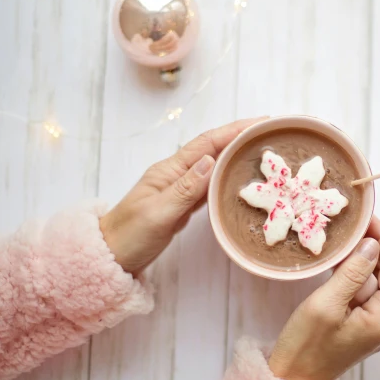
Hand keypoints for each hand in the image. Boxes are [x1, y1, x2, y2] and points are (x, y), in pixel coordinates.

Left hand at [99, 117, 264, 275]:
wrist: (110, 257)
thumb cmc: (130, 235)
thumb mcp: (158, 213)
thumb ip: (185, 189)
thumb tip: (211, 160)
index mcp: (170, 170)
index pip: (207, 143)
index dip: (234, 130)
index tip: (260, 123)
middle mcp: (177, 174)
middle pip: (213, 148)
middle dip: (240, 137)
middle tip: (270, 133)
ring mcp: (180, 188)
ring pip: (214, 164)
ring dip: (236, 154)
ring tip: (262, 149)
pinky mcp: (183, 204)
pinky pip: (210, 184)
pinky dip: (228, 176)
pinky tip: (241, 177)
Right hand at [268, 217, 379, 379]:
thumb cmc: (304, 347)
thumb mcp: (325, 304)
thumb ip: (352, 272)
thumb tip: (372, 244)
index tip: (366, 217)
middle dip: (372, 246)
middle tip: (350, 225)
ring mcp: (378, 324)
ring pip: (376, 279)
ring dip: (360, 260)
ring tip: (339, 241)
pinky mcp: (364, 325)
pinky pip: (365, 292)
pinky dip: (353, 276)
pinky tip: (337, 264)